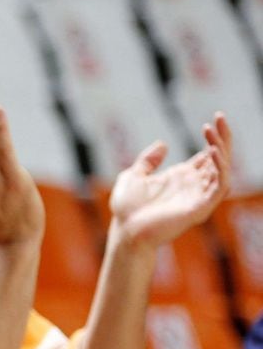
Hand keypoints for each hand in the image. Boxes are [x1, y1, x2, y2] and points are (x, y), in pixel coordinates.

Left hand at [109, 112, 231, 248]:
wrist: (125, 231)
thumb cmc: (127, 209)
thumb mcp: (133, 176)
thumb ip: (148, 161)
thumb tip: (163, 145)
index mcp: (181, 177)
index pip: (208, 154)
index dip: (214, 137)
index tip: (214, 119)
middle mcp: (194, 185)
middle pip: (219, 158)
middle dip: (223, 137)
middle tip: (219, 117)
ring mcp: (198, 196)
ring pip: (222, 170)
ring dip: (221, 150)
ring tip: (211, 133)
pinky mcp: (199, 208)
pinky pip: (219, 187)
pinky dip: (220, 170)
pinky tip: (213, 153)